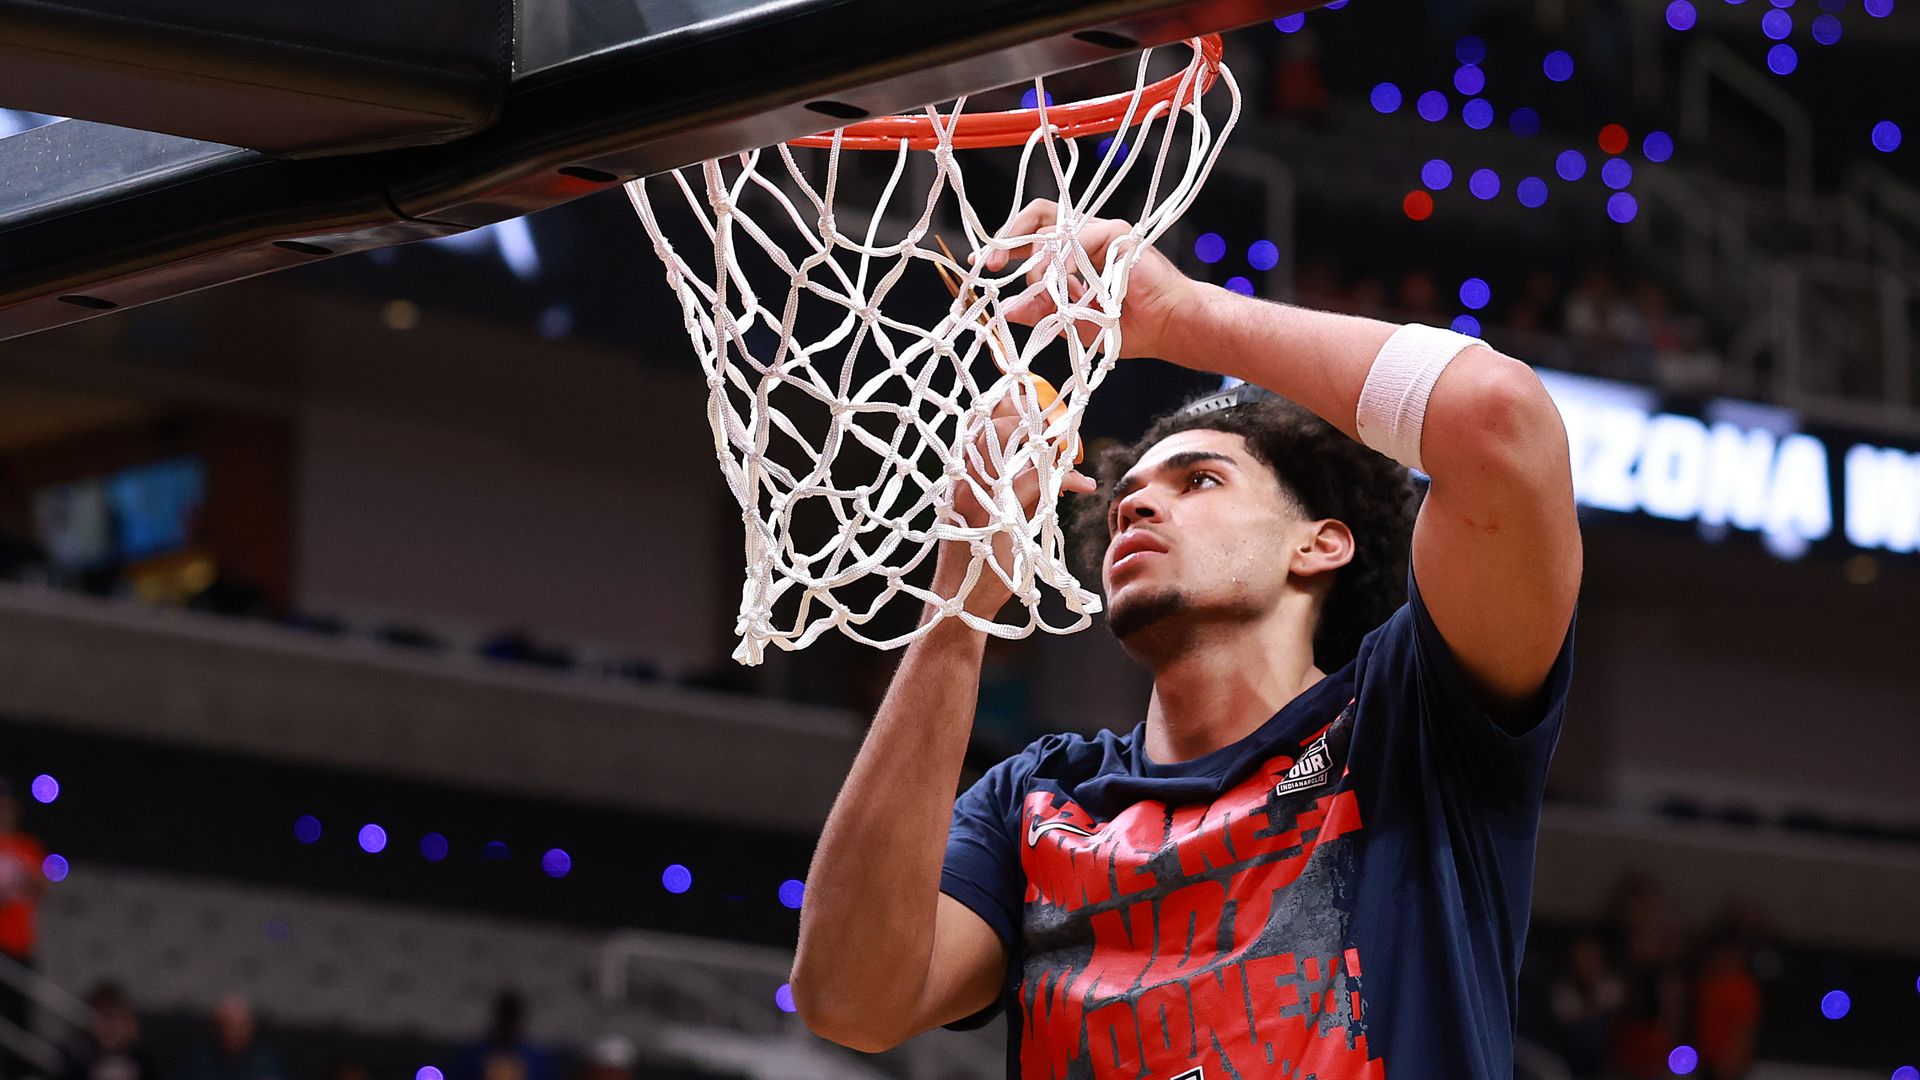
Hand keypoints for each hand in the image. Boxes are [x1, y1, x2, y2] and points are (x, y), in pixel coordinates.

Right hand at [934, 388, 1096, 620]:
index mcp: (956, 472)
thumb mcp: (981, 511)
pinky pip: (1038, 480)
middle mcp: (963, 475)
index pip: (976, 421)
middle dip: (1034, 417)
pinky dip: (1066, 479)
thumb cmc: (974, 557)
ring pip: (1020, 448)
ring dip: (1053, 447)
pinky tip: (1083, 484)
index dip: (1002, 401)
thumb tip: (1038, 461)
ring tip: (1072, 452)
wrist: (961, 598)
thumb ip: (1002, 483)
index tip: (1027, 392)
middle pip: (999, 424)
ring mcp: (979, 491)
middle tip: (1062, 425)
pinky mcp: (1001, 511)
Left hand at [978, 200, 1196, 361]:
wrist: (1167, 328)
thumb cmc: (1128, 326)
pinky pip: (1079, 239)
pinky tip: (1070, 286)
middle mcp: (1083, 238)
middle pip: (1037, 217)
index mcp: (1072, 255)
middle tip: (993, 264)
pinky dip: (1067, 264)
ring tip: (1052, 295)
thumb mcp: (1072, 322)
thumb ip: (1041, 312)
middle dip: (1009, 237)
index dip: (1005, 245)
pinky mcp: (1117, 234)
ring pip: (1053, 232)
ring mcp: (1100, 232)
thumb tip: (1005, 310)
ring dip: (1042, 267)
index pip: (1032, 235)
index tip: (983, 264)